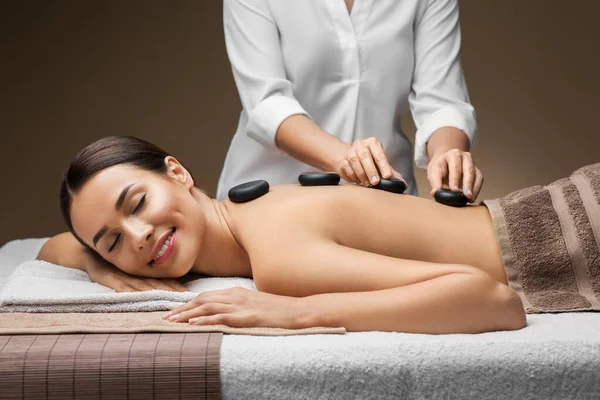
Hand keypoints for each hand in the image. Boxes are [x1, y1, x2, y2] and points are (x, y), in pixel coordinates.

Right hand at [86, 258, 187, 292]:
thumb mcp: (125, 265)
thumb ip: (140, 276)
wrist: (84, 251)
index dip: (172, 286)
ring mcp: (119, 274)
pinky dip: (127, 291)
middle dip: (168, 291)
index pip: (160, 279)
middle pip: (153, 283)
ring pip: (139, 285)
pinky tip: (136, 296)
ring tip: (167, 299)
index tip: (185, 292)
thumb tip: (159, 286)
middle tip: (183, 297)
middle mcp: (132, 272)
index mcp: (138, 270)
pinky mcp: (105, 276)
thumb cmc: (108, 259)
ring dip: (153, 293)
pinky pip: (118, 285)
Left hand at [163, 287, 305, 328]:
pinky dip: (205, 319)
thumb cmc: (279, 309)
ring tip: (172, 321)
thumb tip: (225, 314)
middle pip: (202, 299)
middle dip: (182, 308)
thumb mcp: (255, 304)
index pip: (206, 296)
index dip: (188, 304)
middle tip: (165, 317)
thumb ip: (239, 306)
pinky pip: (222, 317)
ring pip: (207, 307)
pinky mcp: (248, 316)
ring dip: (187, 314)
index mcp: (236, 291)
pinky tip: (194, 323)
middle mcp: (235, 295)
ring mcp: (241, 305)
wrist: (299, 310)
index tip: (174, 311)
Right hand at [334, 137, 404, 186]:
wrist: (352, 159)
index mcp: (373, 143)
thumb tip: (403, 184)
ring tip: (366, 184)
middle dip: (371, 170)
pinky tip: (357, 181)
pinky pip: (346, 168)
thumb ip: (392, 173)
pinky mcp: (341, 159)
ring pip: (354, 162)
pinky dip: (352, 176)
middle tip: (375, 182)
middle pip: (365, 156)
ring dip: (361, 175)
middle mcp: (360, 144)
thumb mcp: (382, 165)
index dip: (384, 165)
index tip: (387, 176)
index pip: (379, 153)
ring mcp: (349, 151)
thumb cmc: (371, 162)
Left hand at [427, 148, 483, 201]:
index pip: (455, 167)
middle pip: (469, 170)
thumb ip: (434, 182)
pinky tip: (472, 198)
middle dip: (467, 184)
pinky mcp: (477, 171)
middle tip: (466, 196)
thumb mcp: (433, 172)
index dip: (454, 179)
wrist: (445, 162)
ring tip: (470, 199)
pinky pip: (479, 180)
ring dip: (474, 188)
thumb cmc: (440, 167)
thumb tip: (435, 193)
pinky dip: (476, 190)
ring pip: (476, 175)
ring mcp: (473, 164)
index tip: (454, 190)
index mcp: (453, 154)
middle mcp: (465, 157)